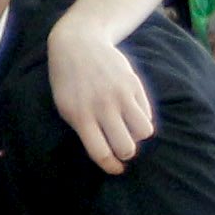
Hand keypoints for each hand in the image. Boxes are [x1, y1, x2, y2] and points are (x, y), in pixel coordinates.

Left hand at [47, 11, 152, 172]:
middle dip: (127, 152)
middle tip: (123, 147)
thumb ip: (84, 128)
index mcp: (81, 118)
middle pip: (126, 146)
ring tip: (130, 130)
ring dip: (139, 136)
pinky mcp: (134, 84)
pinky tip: (132, 112)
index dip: (111, 166)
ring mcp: (120, 95)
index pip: (100, 152)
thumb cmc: (69, 82)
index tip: (117, 169)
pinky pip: (147, 113)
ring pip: (144, 131)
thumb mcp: (66, 107)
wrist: (79, 45)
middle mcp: (102, 108)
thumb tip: (106, 152)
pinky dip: (143, 118)